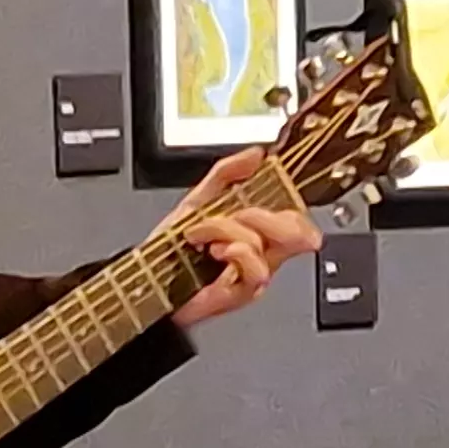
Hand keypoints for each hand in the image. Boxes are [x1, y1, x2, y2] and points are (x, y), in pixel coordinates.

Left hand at [162, 147, 322, 324]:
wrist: (150, 277)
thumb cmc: (174, 247)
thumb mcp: (199, 200)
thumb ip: (227, 173)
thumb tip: (256, 154)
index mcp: (258, 232)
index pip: (298, 219)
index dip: (295, 203)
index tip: (272, 188)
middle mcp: (262, 254)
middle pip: (296, 232)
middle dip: (263, 216)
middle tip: (236, 215)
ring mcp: (254, 274)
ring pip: (262, 242)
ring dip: (226, 231)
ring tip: (201, 235)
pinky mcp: (242, 293)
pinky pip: (255, 269)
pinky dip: (236, 253)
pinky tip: (214, 252)